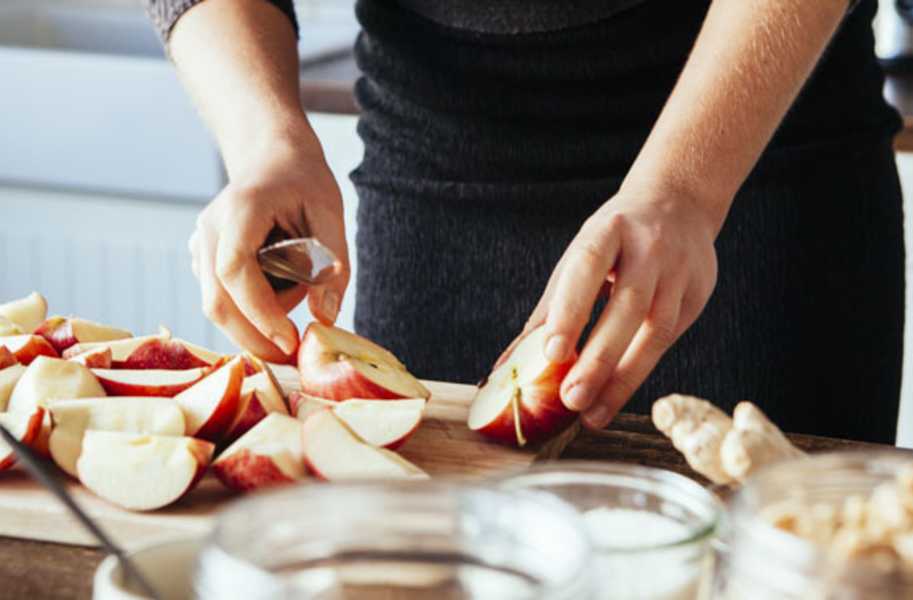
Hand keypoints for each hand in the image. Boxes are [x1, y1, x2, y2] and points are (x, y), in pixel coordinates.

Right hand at [189, 133, 349, 362]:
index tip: (291, 339)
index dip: (259, 312)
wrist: (271, 158)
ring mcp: (199, 244)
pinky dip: (248, 310)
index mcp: (240, 210)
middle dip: (254, 337)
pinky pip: (220, 297)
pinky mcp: (201, 259)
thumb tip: (326, 319)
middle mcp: (209, 229)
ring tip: (296, 295)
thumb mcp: (331, 214)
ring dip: (254, 321)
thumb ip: (334, 266)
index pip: (235, 271)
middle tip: (293, 356)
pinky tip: (279, 288)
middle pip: (216, 299)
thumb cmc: (304, 182)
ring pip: (215, 303)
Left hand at [519, 183, 720, 429]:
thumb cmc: (615, 237)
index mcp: (610, 229)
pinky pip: (669, 340)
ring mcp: (680, 271)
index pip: (589, 267)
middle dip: (599, 358)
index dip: (570, 310)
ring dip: (623, 378)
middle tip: (571, 399)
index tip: (552, 353)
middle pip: (627, 307)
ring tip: (592, 413)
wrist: (679, 202)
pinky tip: (616, 394)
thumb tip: (509, 364)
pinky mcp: (698, 294)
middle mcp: (650, 248)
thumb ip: (550, 307)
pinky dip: (641, 370)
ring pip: (656, 331)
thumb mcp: (581, 253)